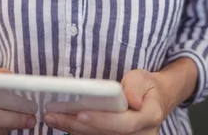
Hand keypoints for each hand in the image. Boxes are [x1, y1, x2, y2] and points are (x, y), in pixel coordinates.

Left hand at [43, 69, 165, 134]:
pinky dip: (79, 132)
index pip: (124, 123)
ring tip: (52, 118)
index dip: (102, 120)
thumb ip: (135, 87)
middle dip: (78, 125)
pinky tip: (63, 123)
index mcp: (149, 117)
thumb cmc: (146, 86)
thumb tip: (131, 100)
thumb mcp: (143, 78)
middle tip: (53, 115)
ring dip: (73, 130)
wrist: (155, 100)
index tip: (81, 113)